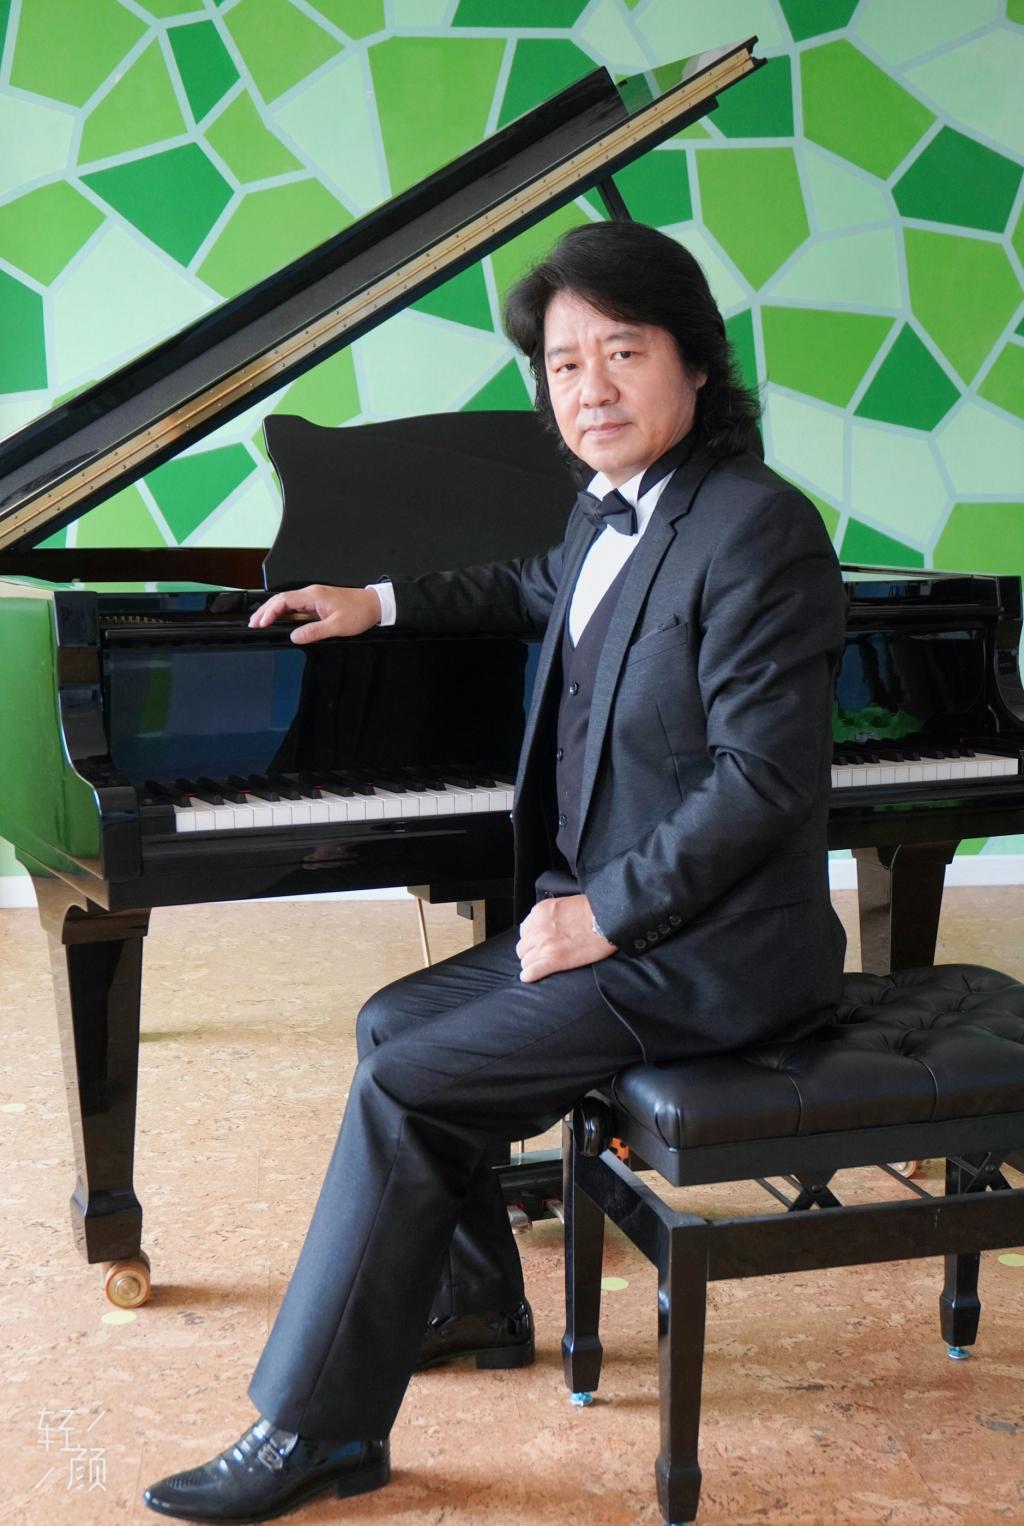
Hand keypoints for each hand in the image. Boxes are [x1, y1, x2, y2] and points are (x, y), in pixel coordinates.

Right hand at [247, 585, 380, 644]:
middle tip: (253, 624)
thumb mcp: (337, 626)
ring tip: (260, 623)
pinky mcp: (318, 603)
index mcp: (314, 596)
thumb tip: (295, 637)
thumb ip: (315, 631)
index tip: (260, 623)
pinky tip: (279, 621)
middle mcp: (311, 594)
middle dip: (265, 611)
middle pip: (281, 600)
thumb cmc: (359, 612)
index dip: (269, 612)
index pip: (284, 600)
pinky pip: (296, 607)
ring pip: (287, 603)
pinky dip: (284, 614)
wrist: (374, 605)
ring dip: (273, 612)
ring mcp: (314, 598)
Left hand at [516, 894, 615, 983]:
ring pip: (525, 961)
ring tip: (542, 965)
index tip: (539, 942)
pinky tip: (530, 977)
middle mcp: (538, 929)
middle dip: (530, 952)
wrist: (607, 919)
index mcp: (540, 912)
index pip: (524, 930)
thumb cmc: (592, 909)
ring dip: (532, 963)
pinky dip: (529, 976)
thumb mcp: (564, 903)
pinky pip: (531, 972)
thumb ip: (550, 914)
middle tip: (542, 955)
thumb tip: (548, 924)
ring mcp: (544, 945)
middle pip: (522, 947)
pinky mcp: (554, 960)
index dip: (531, 938)